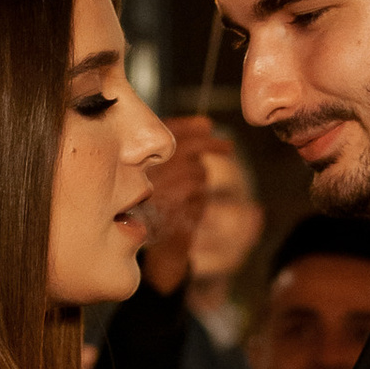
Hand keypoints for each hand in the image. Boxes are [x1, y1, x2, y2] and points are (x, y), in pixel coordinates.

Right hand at [140, 113, 220, 294]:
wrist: (144, 245)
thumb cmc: (153, 204)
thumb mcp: (164, 169)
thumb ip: (181, 143)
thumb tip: (206, 123)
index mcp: (139, 158)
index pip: (169, 131)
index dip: (191, 127)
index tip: (207, 125)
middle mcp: (147, 171)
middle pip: (189, 149)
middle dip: (212, 146)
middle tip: (229, 147)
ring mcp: (159, 191)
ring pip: (199, 173)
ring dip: (200, 182)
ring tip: (185, 196)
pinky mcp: (173, 210)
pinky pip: (200, 197)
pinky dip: (199, 203)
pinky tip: (185, 211)